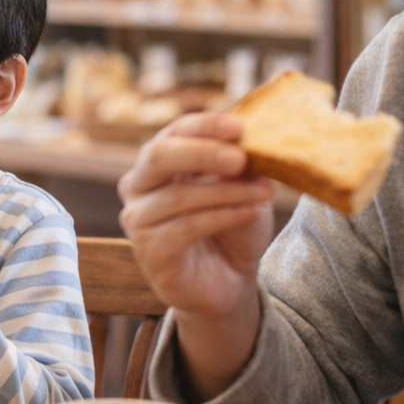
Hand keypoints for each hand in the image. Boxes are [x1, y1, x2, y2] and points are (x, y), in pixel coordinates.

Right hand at [118, 113, 273, 317]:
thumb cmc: (230, 226)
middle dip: (204, 153)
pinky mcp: (147, 251)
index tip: (240, 126)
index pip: (175, 131)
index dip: (206, 125)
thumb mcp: (240, 186)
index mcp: (158, 159)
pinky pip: (185, 228)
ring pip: (179, 196)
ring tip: (265, 192)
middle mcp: (137, 185)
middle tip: (242, 158)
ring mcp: (137, 219)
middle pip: (159, 156)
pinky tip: (250, 213)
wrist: (228, 279)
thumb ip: (239, 163)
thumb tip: (255, 136)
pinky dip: (223, 217)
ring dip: (227, 192)